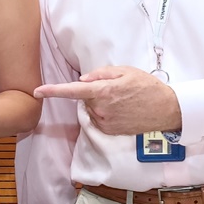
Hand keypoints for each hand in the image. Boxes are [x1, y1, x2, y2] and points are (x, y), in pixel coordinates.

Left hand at [34, 65, 181, 135]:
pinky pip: (100, 120)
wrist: (166, 109)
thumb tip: (82, 80)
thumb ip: (100, 73)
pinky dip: (106, 114)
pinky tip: (123, 111)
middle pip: (85, 98)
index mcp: (103, 91)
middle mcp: (101, 109)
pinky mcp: (110, 131)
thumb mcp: (125, 71)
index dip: (53, 91)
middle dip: (94, 92)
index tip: (37, 91)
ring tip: (123, 100)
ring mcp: (105, 122)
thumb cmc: (147, 86)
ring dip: (101, 104)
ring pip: (92, 109)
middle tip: (117, 89)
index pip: (72, 90)